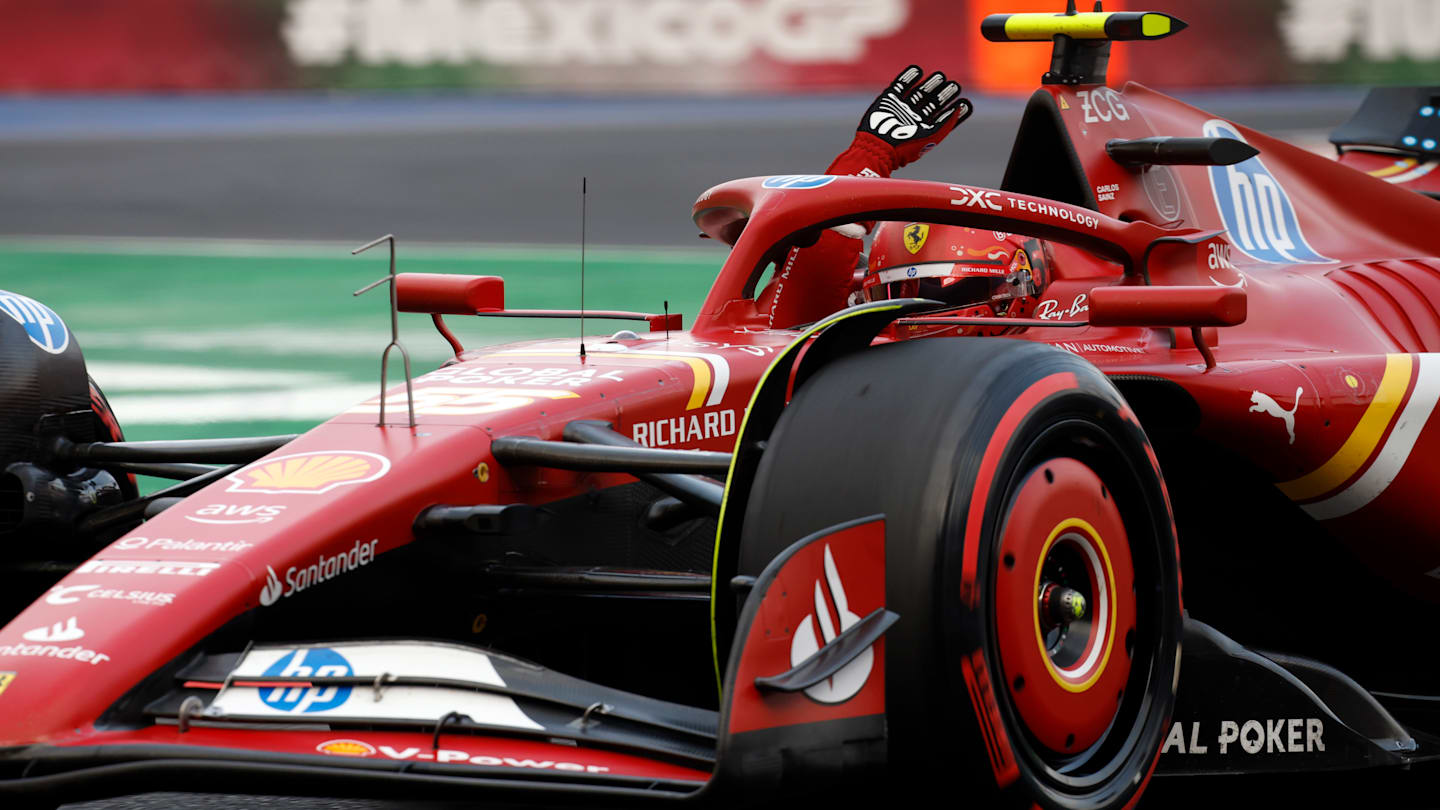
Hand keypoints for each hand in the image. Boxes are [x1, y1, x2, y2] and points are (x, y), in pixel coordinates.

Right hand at [852, 66, 970, 170]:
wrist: (877, 146)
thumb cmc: (905, 146)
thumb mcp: (931, 136)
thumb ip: (947, 122)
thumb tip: (960, 107)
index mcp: (925, 130)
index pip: (944, 117)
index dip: (956, 109)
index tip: (965, 101)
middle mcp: (914, 118)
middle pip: (933, 102)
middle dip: (943, 94)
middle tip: (954, 85)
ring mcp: (901, 108)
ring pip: (919, 92)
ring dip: (930, 84)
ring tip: (940, 76)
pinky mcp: (888, 100)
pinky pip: (900, 85)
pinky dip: (908, 77)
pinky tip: (917, 70)